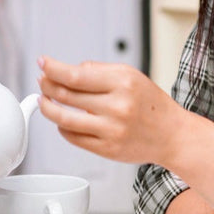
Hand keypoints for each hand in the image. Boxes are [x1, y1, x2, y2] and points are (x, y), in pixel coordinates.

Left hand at [36, 56, 182, 165]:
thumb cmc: (151, 104)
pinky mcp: (107, 149)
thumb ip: (99, 70)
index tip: (43, 63)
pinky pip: (73, 137)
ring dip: (47, 108)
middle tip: (42, 81)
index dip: (53, 68)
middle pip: (66, 95)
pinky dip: (62, 127)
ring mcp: (111, 130)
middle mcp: (117, 107)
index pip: (76, 75)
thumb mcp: (131, 76)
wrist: (172, 135)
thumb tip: (69, 70)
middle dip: (47, 86)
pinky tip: (61, 120)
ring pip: (64, 119)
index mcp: (123, 83)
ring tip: (43, 101)